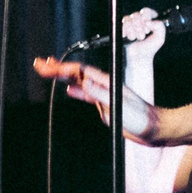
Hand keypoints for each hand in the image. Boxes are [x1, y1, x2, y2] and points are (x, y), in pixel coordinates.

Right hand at [31, 56, 157, 141]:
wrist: (153, 128)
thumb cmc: (140, 117)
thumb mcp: (119, 105)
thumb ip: (100, 94)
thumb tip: (83, 83)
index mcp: (105, 82)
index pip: (79, 71)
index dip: (61, 68)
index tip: (46, 66)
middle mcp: (103, 85)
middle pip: (76, 73)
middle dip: (57, 68)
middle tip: (39, 64)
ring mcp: (103, 95)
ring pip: (78, 82)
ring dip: (63, 76)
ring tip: (49, 71)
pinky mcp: (105, 105)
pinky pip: (86, 96)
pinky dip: (76, 92)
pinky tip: (68, 91)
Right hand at [120, 7, 168, 80]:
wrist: (137, 58)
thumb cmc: (148, 48)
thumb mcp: (160, 38)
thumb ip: (160, 26)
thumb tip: (148, 21)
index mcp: (149, 20)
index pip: (146, 11)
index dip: (146, 17)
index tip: (147, 27)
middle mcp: (139, 21)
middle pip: (136, 15)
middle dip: (139, 27)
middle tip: (142, 37)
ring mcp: (129, 24)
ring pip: (128, 19)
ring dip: (132, 31)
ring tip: (135, 39)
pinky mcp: (121, 28)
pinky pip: (122, 25)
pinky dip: (126, 32)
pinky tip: (128, 38)